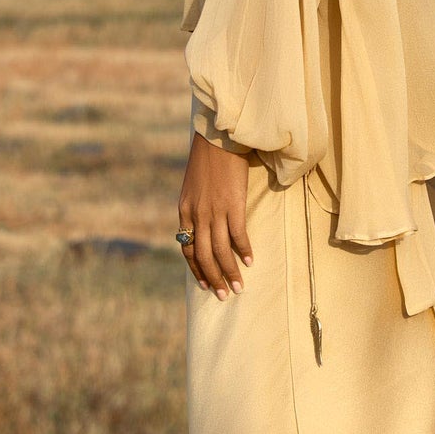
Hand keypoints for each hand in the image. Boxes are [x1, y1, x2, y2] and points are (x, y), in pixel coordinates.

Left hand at [178, 132, 253, 298]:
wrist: (218, 138)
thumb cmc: (208, 160)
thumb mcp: (193, 187)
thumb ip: (196, 207)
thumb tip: (205, 225)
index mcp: (184, 211)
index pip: (187, 249)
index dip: (196, 269)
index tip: (205, 284)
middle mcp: (196, 215)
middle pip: (204, 255)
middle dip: (214, 278)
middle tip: (225, 295)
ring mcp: (214, 211)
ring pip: (220, 250)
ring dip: (230, 271)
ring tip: (239, 286)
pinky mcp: (232, 204)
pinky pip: (237, 235)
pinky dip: (243, 250)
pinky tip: (250, 261)